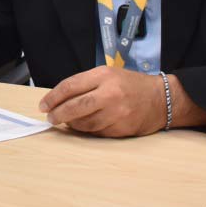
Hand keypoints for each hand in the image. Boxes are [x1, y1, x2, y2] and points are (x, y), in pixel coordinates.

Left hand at [38, 66, 166, 136]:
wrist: (162, 99)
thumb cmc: (131, 85)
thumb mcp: (108, 74)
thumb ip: (85, 84)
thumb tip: (60, 99)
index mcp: (103, 76)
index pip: (70, 86)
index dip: (53, 97)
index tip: (44, 105)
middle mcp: (110, 94)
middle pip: (75, 106)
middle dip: (58, 113)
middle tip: (50, 117)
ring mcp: (117, 113)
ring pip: (85, 123)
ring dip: (72, 124)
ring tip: (66, 122)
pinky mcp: (122, 128)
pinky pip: (98, 132)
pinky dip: (87, 130)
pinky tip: (84, 127)